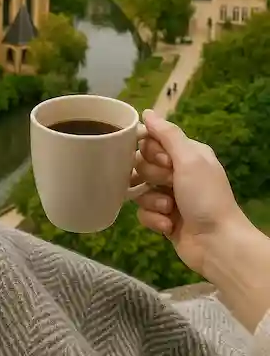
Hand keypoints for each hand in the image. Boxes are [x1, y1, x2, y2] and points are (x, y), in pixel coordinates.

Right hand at [132, 109, 245, 277]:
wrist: (216, 243)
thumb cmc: (205, 196)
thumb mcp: (190, 159)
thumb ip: (167, 134)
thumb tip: (147, 112)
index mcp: (186, 154)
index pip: (151, 141)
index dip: (151, 151)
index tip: (164, 161)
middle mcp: (176, 172)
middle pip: (141, 164)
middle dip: (152, 177)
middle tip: (170, 184)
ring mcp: (168, 196)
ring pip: (139, 189)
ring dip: (153, 200)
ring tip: (169, 209)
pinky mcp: (162, 218)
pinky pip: (142, 212)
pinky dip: (154, 219)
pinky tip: (168, 225)